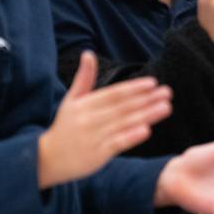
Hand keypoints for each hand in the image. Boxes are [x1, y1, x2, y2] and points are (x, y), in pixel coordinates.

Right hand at [38, 52, 171, 188]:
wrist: (46, 160)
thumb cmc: (64, 128)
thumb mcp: (70, 100)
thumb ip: (84, 78)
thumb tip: (88, 53)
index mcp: (85, 105)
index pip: (113, 94)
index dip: (134, 88)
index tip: (153, 83)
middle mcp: (89, 119)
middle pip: (122, 107)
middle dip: (147, 99)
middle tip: (168, 92)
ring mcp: (93, 138)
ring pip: (123, 124)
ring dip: (146, 115)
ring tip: (166, 107)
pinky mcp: (96, 156)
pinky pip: (116, 144)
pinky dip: (131, 137)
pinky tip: (147, 130)